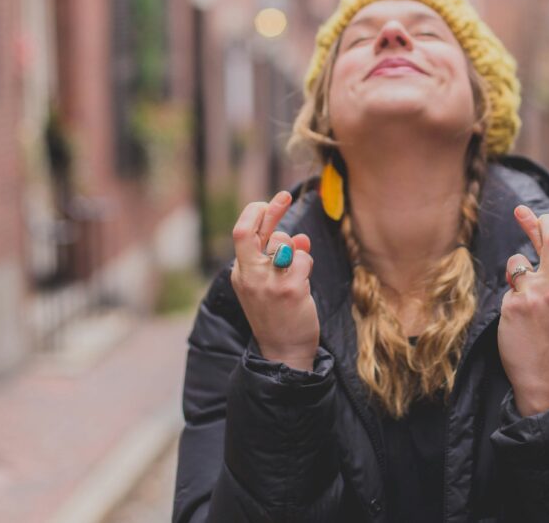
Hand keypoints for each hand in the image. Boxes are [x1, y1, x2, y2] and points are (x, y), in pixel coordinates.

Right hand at [230, 190, 319, 370]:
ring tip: (298, 275)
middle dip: (270, 209)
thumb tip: (299, 237)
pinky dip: (307, 265)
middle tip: (284, 195)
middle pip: (249, 231)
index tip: (270, 202)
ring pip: (284, 243)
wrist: (284, 353)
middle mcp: (249, 276)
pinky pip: (302, 259)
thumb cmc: (279, 317)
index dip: (255, 213)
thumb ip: (280, 258)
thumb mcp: (271, 285)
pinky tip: (304, 284)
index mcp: (241, 274)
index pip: (240, 234)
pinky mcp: (289, 289)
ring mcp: (267, 282)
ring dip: (297, 251)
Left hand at [497, 205, 548, 415]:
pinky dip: (507, 300)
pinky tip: (516, 322)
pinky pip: (505, 290)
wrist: (546, 374)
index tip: (532, 214)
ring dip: (512, 276)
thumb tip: (531, 257)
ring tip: (521, 303)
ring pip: (516, 263)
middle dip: (535, 222)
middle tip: (521, 210)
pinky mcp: (517, 304)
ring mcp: (538, 294)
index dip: (544, 227)